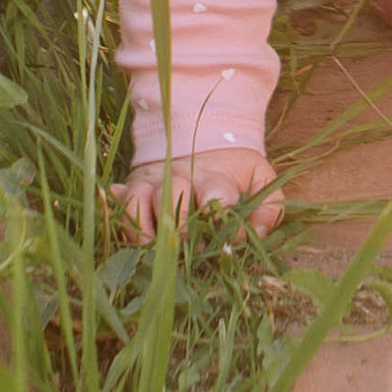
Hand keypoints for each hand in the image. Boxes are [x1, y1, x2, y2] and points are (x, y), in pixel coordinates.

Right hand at [118, 148, 282, 237]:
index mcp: (215, 177)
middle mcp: (181, 176)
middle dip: (180, 227)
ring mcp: (154, 181)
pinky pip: (123, 206)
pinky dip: (125, 223)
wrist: (204, 136)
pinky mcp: (134, 187)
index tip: (226, 241)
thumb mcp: (260, 180)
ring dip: (148, 232)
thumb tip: (257, 233)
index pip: (215, 196)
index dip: (219, 221)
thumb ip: (269, 207)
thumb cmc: (234, 171)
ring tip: (158, 255)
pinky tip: (133, 242)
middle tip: (188, 252)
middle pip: (173, 196)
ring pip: (141, 201)